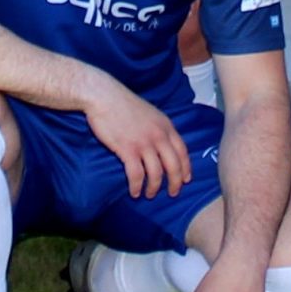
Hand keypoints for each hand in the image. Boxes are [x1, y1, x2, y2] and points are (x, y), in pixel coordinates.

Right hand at [80, 75, 193, 196]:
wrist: (104, 96)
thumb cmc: (124, 104)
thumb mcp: (151, 113)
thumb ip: (159, 128)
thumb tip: (163, 143)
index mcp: (166, 126)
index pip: (183, 151)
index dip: (186, 168)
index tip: (186, 180)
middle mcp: (159, 136)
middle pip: (174, 166)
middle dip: (175, 183)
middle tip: (173, 193)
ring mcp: (144, 143)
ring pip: (156, 173)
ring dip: (154, 188)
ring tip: (149, 194)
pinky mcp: (127, 149)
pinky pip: (136, 174)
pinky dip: (137, 186)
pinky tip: (134, 191)